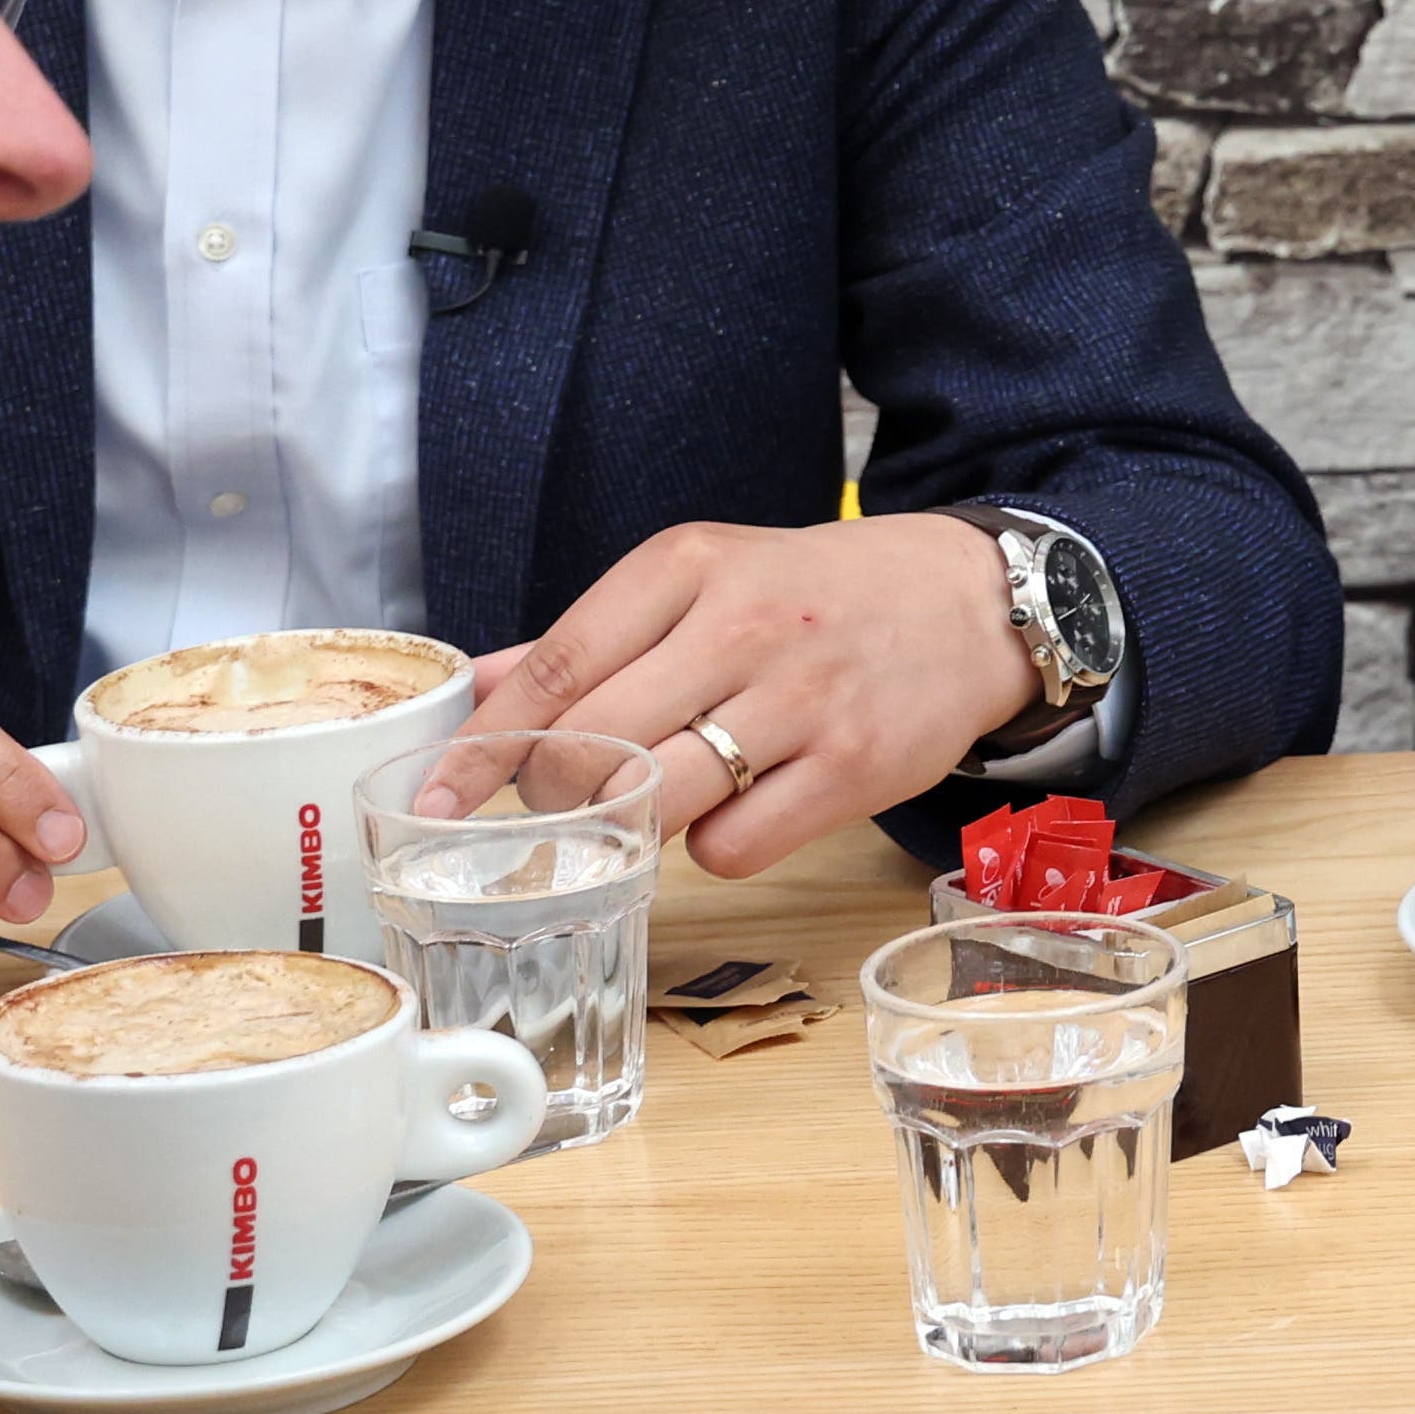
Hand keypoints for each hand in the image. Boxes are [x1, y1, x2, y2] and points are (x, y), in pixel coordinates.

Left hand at [469, 514, 1035, 877]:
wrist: (975, 602)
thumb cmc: (821, 596)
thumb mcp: (708, 579)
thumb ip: (591, 635)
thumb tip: (478, 690)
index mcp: (691, 565)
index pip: (557, 664)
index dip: (484, 745)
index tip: (439, 797)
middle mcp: (745, 624)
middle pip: (593, 743)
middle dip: (552, 795)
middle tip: (560, 806)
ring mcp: (805, 698)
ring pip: (656, 799)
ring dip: (625, 827)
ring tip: (642, 811)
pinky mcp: (856, 766)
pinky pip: (734, 846)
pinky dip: (714, 848)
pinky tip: (736, 812)